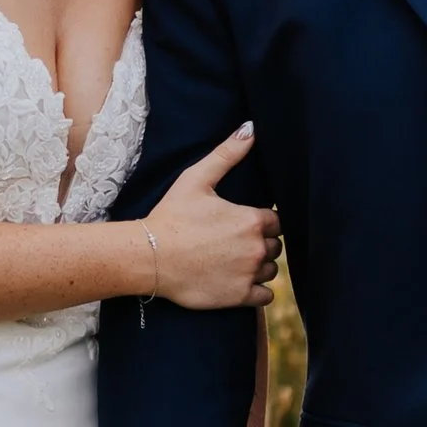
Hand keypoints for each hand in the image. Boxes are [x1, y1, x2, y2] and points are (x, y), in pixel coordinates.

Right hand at [142, 126, 281, 310]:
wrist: (149, 256)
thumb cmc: (171, 216)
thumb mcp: (196, 179)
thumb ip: (227, 154)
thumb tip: (250, 129)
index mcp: (252, 220)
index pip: (276, 221)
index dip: (261, 222)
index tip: (242, 223)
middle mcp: (256, 248)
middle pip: (275, 246)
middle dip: (260, 243)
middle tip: (234, 242)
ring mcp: (249, 274)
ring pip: (270, 270)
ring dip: (259, 266)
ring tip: (233, 261)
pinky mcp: (239, 297)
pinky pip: (265, 296)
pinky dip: (257, 291)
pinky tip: (238, 281)